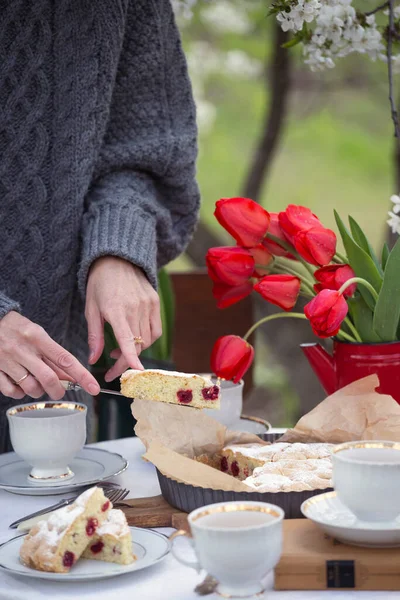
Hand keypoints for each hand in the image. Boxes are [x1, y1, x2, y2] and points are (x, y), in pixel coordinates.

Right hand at [0, 312, 100, 399]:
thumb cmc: (17, 328)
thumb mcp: (38, 334)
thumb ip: (52, 355)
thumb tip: (69, 377)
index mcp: (38, 337)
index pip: (65, 359)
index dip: (82, 376)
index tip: (94, 388)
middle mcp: (23, 349)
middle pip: (49, 379)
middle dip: (59, 390)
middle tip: (59, 390)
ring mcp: (8, 360)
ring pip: (31, 388)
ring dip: (39, 391)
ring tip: (37, 383)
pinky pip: (12, 392)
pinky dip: (20, 393)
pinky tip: (21, 386)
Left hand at [85, 257, 161, 381]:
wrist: (117, 259)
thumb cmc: (100, 284)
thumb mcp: (91, 309)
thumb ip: (94, 336)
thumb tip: (93, 360)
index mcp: (115, 309)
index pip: (126, 339)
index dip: (131, 358)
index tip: (136, 373)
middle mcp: (134, 308)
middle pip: (136, 345)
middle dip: (125, 362)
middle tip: (112, 368)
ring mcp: (147, 305)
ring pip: (147, 340)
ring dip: (136, 351)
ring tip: (121, 350)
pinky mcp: (155, 303)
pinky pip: (155, 330)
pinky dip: (147, 340)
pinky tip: (136, 339)